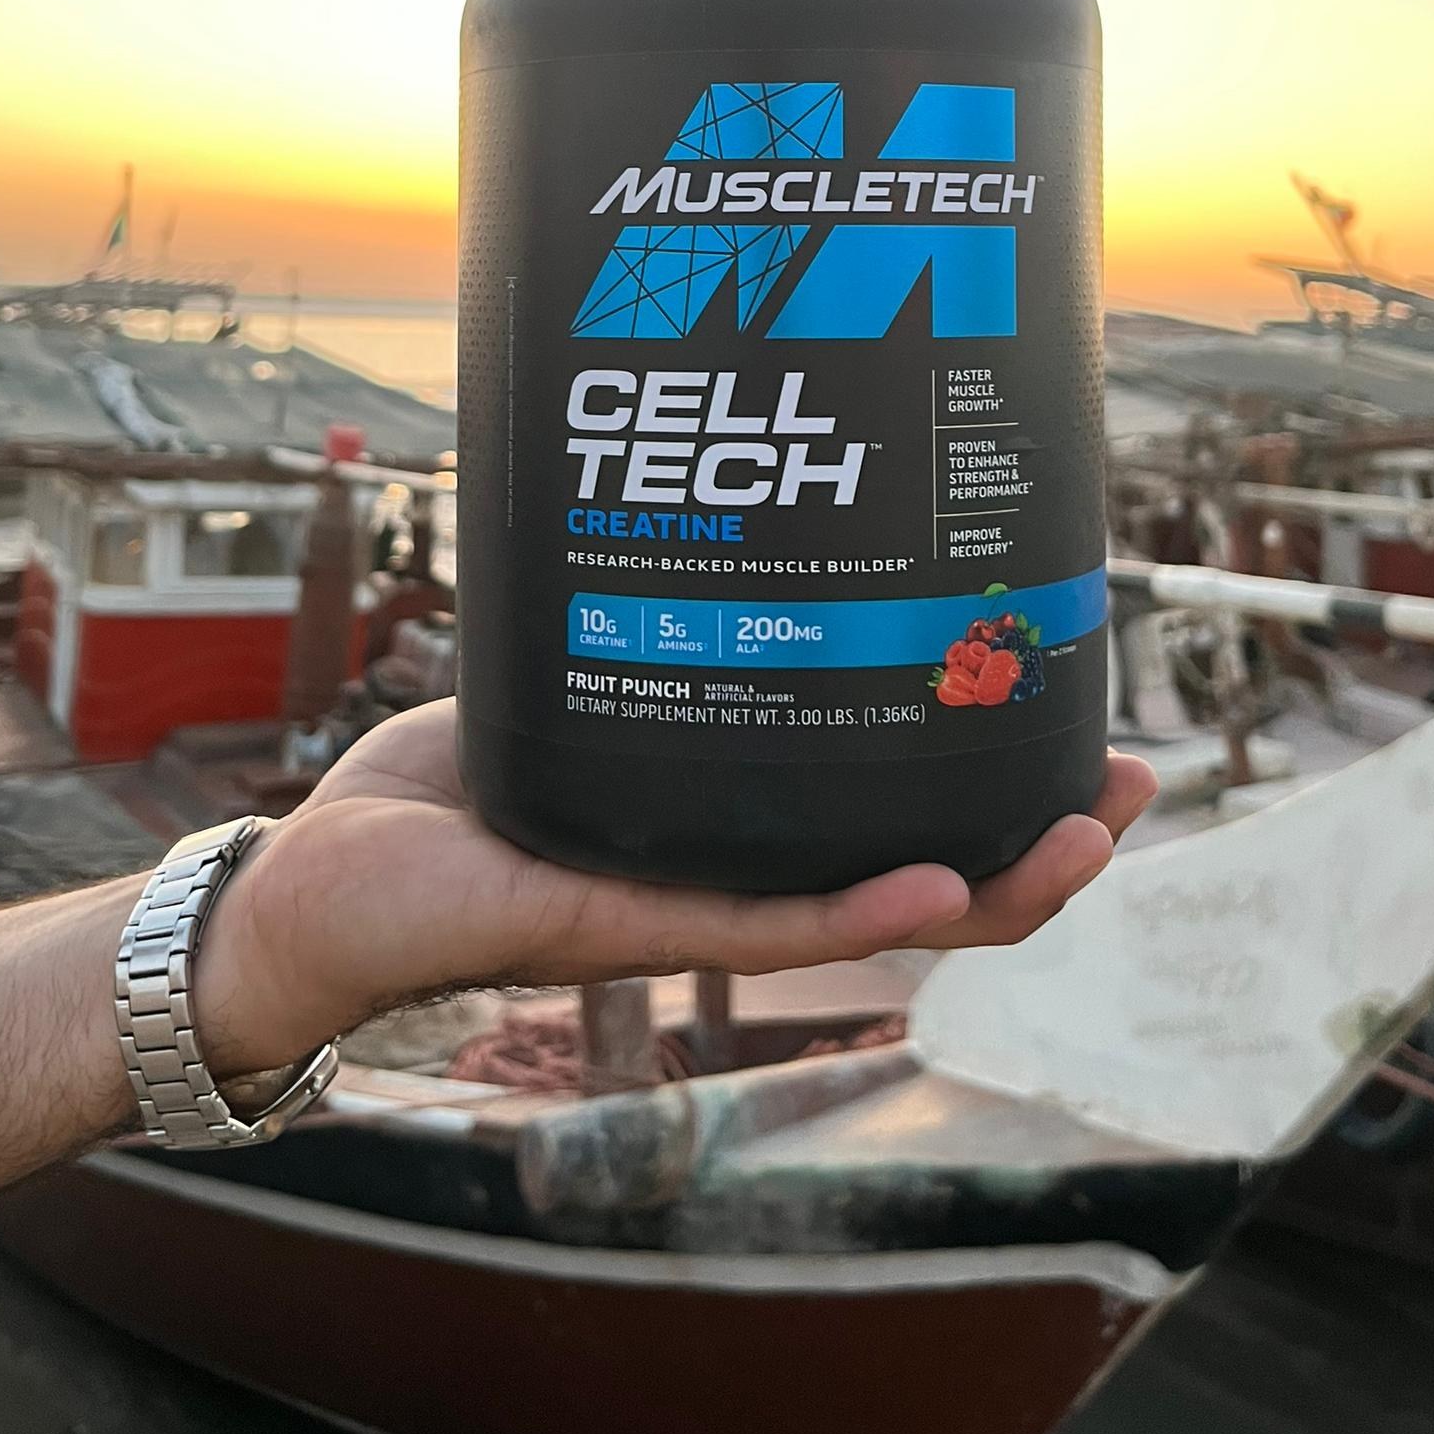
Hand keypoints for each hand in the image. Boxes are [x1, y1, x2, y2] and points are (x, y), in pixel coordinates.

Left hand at [194, 698, 1156, 1075]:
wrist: (304, 888)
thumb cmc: (429, 799)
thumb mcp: (555, 682)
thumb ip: (634, 627)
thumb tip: (691, 507)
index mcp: (721, 828)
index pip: (882, 819)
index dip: (989, 788)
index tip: (1073, 724)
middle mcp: (722, 880)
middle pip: (913, 876)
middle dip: (1033, 841)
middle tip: (1130, 784)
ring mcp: (680, 913)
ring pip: (866, 915)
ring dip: (987, 882)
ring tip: (1086, 834)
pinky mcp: (615, 926)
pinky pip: (753, 926)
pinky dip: (851, 907)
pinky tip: (934, 878)